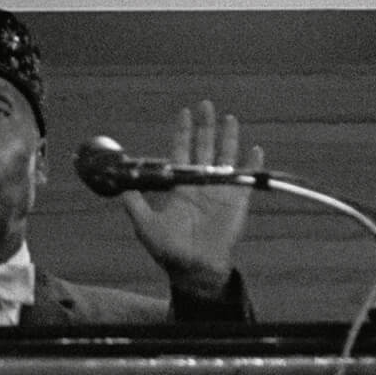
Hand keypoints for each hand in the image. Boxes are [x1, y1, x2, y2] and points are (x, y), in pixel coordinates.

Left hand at [119, 100, 261, 298]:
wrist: (193, 270)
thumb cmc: (168, 250)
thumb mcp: (145, 225)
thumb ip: (134, 203)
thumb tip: (120, 182)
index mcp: (180, 186)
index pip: (182, 151)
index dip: (183, 132)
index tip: (184, 113)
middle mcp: (200, 184)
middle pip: (204, 148)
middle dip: (205, 126)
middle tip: (205, 105)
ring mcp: (220, 191)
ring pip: (225, 158)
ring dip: (228, 138)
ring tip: (229, 118)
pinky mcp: (236, 203)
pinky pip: (246, 180)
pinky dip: (252, 165)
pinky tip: (255, 150)